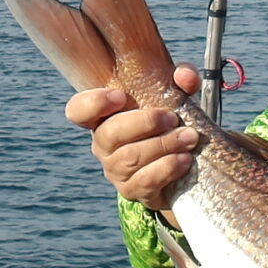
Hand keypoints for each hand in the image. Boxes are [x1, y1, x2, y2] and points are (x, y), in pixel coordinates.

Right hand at [65, 64, 202, 212]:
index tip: (120, 96)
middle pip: (109, 134)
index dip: (93, 103)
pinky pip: (145, 181)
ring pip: (131, 158)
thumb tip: (185, 76)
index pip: (78, 110)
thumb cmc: (170, 123)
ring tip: (189, 138)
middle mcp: (103, 144)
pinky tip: (184, 159)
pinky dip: (167, 168)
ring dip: (164, 145)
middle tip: (172, 118)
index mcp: (104, 117)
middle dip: (145, 123)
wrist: (182, 166)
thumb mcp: (176, 96)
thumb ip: (181, 80)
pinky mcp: (132, 191)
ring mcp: (115, 170)